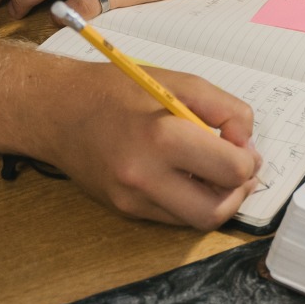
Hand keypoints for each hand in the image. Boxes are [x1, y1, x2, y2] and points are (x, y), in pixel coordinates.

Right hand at [45, 62, 262, 227]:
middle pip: (217, 210)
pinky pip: (173, 217)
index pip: (231, 169)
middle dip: (238, 191)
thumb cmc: (116, 90)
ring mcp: (132, 198)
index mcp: (161, 137)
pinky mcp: (125, 209)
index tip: (241, 144)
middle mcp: (144, 176)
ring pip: (196, 220)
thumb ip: (224, 109)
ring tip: (213, 171)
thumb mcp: (179, 82)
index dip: (247, 158)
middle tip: (239, 168)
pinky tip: (185, 175)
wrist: (57, 110)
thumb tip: (246, 144)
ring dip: (217, 200)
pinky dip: (189, 200)